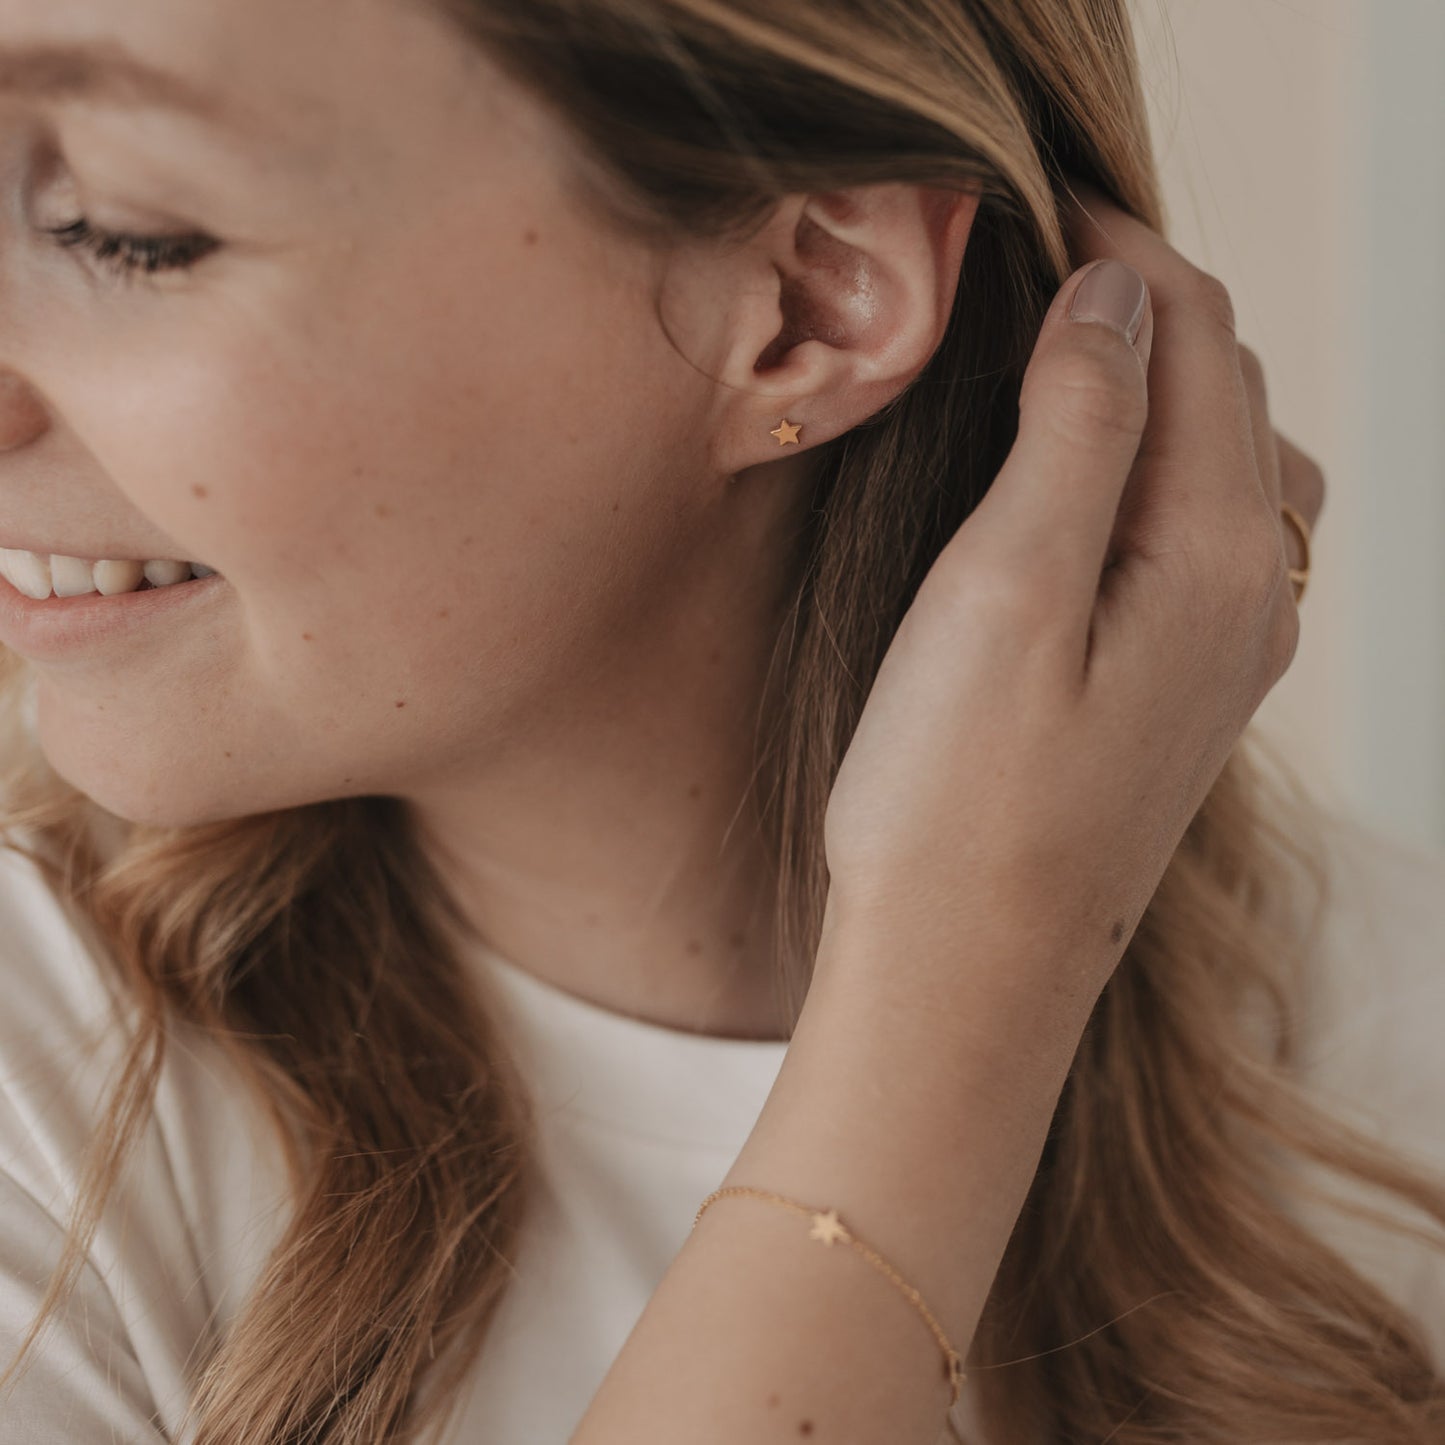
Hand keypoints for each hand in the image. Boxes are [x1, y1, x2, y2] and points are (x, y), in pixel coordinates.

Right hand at [819, 181, 1325, 1007]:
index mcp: (1213, 552)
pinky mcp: (1180, 694)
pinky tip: (1100, 483)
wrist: (966, 973)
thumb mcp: (1004, 590)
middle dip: (1144, 302)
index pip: (1191, 337)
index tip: (1033, 198)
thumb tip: (1111, 294)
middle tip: (1033, 262)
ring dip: (1160, 384)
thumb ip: (1074, 430)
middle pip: (1225, 388)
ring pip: (1227, 461)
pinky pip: (1205, 535)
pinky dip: (1158, 466)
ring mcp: (1223, 652)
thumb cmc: (958, 797)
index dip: (1119, 249)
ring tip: (1067, 353)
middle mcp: (1248, 596)